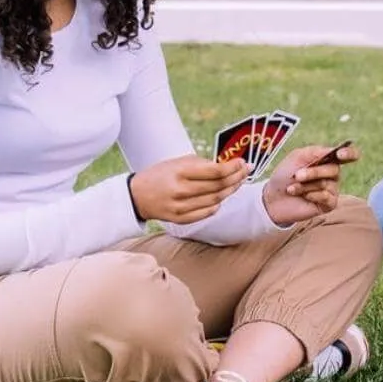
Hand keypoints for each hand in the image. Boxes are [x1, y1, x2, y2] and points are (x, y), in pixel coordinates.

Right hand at [129, 155, 248, 222]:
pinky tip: (222, 196)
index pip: (215, 172)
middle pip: (219, 186)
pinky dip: (218, 204)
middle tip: (246, 171)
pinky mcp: (180, 219)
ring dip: (231, 190)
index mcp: (180, 172)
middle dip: (236, 178)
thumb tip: (228, 164)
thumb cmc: (161, 174)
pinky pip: (207, 212)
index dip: (233, 167)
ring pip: (216, 200)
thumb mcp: (178, 162)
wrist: (136, 196)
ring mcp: (180, 207)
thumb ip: (202, 164)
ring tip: (238, 182)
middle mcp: (181, 191)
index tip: (242, 162)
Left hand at [262, 144, 359, 225]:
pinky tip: (303, 197)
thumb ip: (315, 151)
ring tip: (293, 188)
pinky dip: (312, 196)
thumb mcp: (296, 157)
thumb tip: (332, 150)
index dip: (349, 153)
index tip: (341, 154)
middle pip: (334, 170)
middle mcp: (332, 174)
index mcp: (326, 160)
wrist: (273, 197)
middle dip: (314, 172)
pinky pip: (327, 198)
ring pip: (327, 184)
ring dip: (306, 186)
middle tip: (297, 175)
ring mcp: (331, 189)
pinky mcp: (328, 204)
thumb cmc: (285, 175)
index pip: (348, 155)